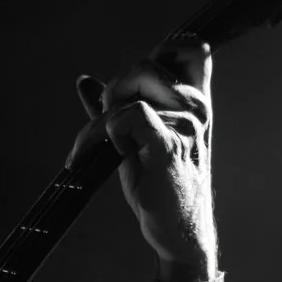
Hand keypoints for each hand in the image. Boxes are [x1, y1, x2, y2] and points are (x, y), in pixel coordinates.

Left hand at [69, 41, 216, 275]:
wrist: (180, 233)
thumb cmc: (162, 189)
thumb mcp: (141, 140)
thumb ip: (118, 107)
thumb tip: (84, 82)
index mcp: (196, 103)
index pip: (191, 49)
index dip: (160, 52)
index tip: (137, 87)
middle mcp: (195, 108)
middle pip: (144, 65)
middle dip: (114, 90)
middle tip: (103, 126)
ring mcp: (184, 125)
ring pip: (126, 97)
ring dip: (98, 123)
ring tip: (93, 148)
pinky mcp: (167, 146)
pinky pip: (127, 116)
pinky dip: (102, 133)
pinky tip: (103, 155)